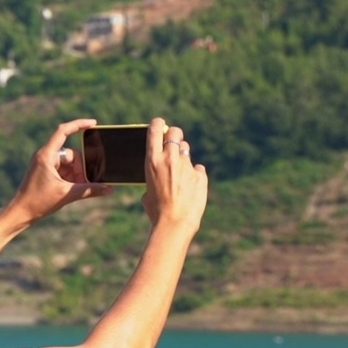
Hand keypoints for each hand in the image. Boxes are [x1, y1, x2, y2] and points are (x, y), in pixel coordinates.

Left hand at [4, 119, 112, 227]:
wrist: (20, 213)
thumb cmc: (38, 202)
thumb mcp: (67, 194)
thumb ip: (90, 190)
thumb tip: (109, 189)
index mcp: (46, 155)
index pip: (63, 131)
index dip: (79, 124)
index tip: (93, 123)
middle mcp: (45, 156)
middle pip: (72, 154)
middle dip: (81, 169)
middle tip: (83, 184)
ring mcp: (46, 164)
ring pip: (70, 164)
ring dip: (76, 175)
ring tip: (76, 190)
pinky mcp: (47, 172)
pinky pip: (65, 170)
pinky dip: (71, 179)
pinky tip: (72, 190)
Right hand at [142, 118, 207, 235]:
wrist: (175, 223)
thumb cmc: (156, 210)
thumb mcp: (147, 190)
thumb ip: (153, 177)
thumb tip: (158, 176)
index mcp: (152, 160)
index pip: (155, 129)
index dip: (158, 124)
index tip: (159, 125)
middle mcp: (169, 158)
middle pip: (175, 132)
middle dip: (174, 135)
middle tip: (173, 143)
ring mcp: (186, 165)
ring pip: (186, 150)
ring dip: (182, 156)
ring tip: (180, 173)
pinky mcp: (200, 175)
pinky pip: (197, 169)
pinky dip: (194, 175)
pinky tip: (190, 188)